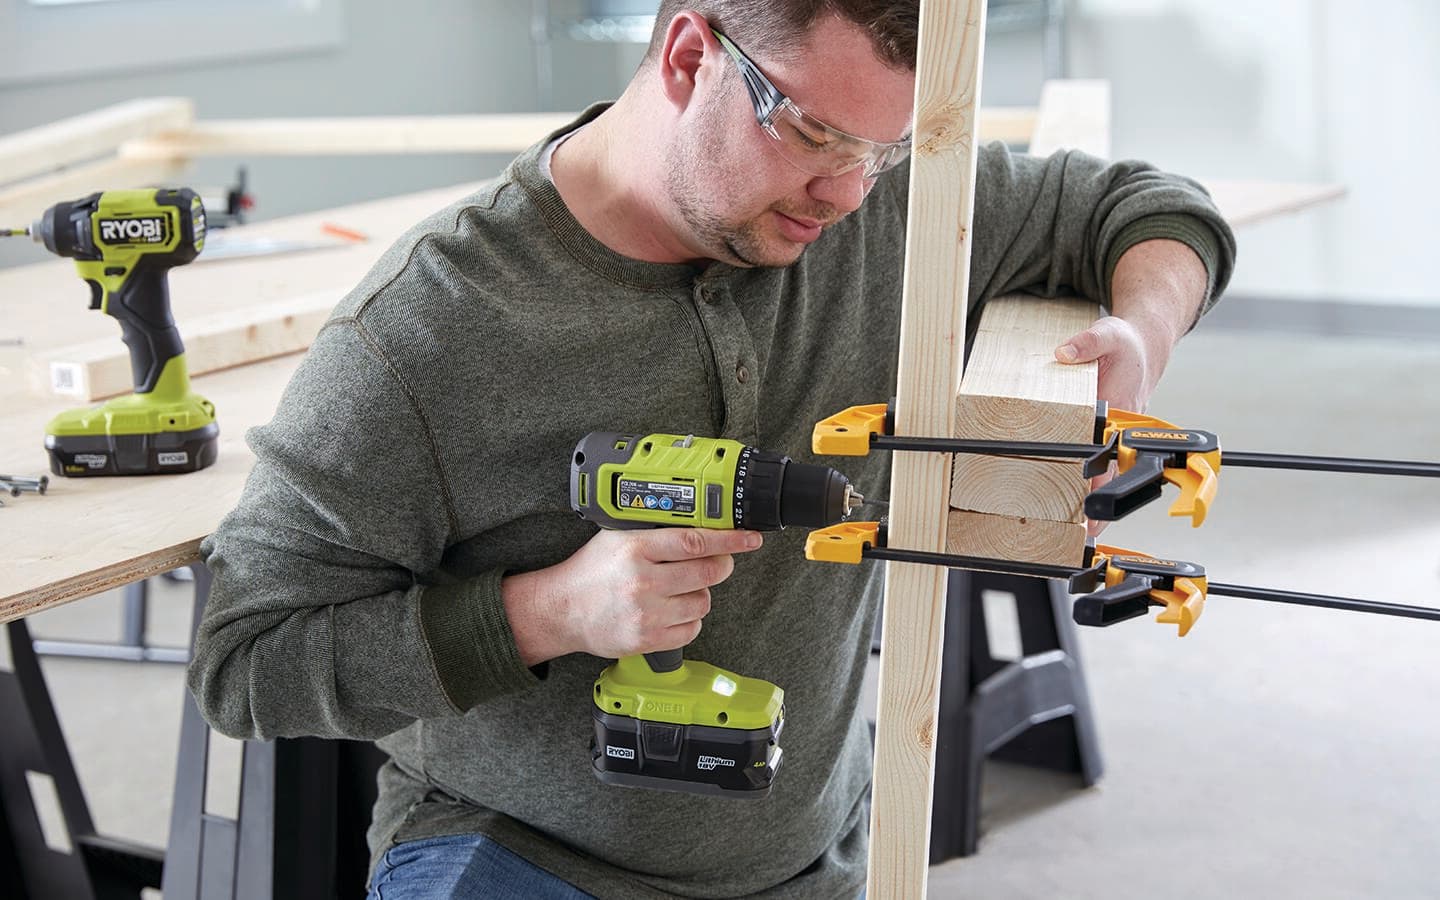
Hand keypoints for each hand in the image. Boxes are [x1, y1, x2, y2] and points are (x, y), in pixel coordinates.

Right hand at [503, 528, 762, 664]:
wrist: (561, 610)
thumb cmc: (591, 571)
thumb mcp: (617, 538)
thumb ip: (654, 531)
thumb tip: (699, 523)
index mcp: (636, 548)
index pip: (695, 541)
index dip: (729, 539)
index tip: (749, 538)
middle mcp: (642, 581)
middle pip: (707, 572)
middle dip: (721, 565)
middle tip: (719, 562)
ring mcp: (646, 613)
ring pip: (702, 601)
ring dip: (700, 594)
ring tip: (679, 589)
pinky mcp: (646, 639)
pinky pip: (691, 629)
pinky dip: (688, 620)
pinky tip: (672, 611)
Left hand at [1055, 315, 1169, 536]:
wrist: (1145, 345)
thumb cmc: (1126, 345)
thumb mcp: (1107, 333)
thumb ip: (1085, 342)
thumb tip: (1063, 353)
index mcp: (1119, 409)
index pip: (1108, 453)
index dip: (1097, 482)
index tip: (1088, 507)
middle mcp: (1121, 427)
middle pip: (1110, 475)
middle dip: (1098, 508)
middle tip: (1080, 536)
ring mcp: (1117, 433)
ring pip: (1107, 474)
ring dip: (1095, 502)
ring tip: (1076, 533)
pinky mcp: (1110, 434)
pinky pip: (1101, 463)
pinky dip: (1091, 483)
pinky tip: (1075, 502)